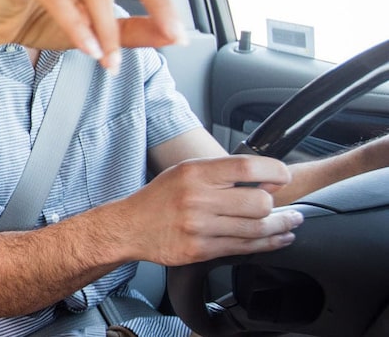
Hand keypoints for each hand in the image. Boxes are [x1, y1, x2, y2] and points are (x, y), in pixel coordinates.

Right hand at [114, 155, 302, 265]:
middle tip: (282, 206)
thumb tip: (265, 179)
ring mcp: (199, 227)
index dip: (274, 172)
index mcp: (195, 172)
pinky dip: (268, 244)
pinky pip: (244, 248)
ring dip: (281, 227)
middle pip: (259, 203)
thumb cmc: (160, 198)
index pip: (247, 167)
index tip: (282, 177)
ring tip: (289, 222)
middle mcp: (197, 198)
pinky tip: (276, 239)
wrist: (129, 227)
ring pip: (256, 229)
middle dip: (277, 206)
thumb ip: (220, 172)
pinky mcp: (201, 250)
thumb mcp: (184, 171)